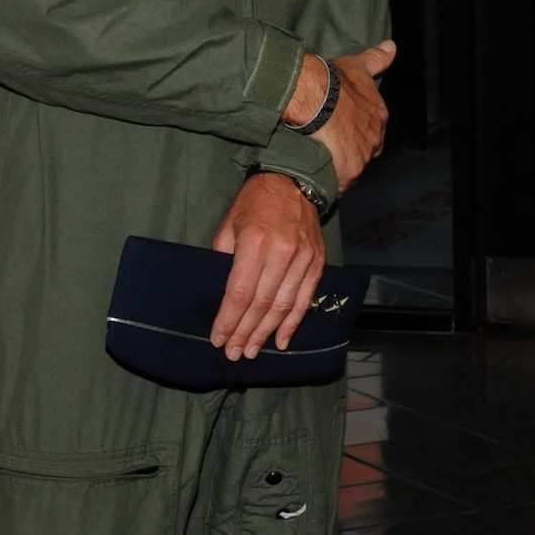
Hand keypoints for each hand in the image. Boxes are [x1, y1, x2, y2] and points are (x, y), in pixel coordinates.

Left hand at [209, 172, 324, 359]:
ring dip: (266, 333)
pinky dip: (293, 323)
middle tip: (233, 353)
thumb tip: (220, 294)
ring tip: (252, 351)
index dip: (228, 320)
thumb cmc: (254, 204)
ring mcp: (303, 259)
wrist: (294, 182)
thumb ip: (224, 259)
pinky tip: (281, 341)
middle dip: (244, 333)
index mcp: (254, 242)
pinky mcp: (317, 263)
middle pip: (260, 304)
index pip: (239, 292)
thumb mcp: (229, 226)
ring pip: (283, 306)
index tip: (217, 338)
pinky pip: (304, 299)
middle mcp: (281, 252)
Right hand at [283, 43, 391, 190]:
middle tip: (331, 145)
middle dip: (352, 151)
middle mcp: (375, 139)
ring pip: (352, 169)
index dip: (358, 131)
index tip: (344, 129)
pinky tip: (317, 176)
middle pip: (365, 151)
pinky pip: (339, 184)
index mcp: (378, 116)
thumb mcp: (358, 65)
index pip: (374, 131)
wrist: (316, 98)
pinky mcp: (347, 174)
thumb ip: (377, 58)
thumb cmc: (335, 80)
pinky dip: (330, 182)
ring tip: (320, 161)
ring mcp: (362, 159)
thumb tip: (392, 46)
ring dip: (339, 167)